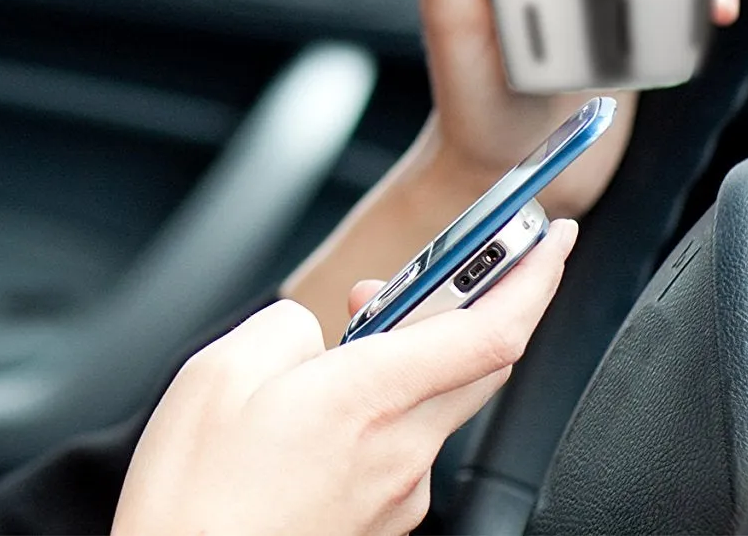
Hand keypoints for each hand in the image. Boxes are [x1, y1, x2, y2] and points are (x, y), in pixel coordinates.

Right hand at [114, 221, 578, 535]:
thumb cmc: (196, 497)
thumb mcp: (216, 373)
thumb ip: (283, 328)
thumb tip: (311, 329)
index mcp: (367, 399)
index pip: (489, 330)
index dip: (533, 277)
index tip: (551, 239)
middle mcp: (402, 451)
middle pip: (482, 363)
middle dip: (476, 303)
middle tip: (444, 267)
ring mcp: (400, 494)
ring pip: (435, 402)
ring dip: (413, 358)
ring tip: (345, 341)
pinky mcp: (384, 522)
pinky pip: (403, 443)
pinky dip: (384, 408)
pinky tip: (326, 410)